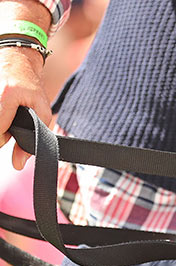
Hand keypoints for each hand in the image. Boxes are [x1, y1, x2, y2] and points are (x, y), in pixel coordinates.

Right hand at [0, 45, 51, 169]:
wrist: (15, 59)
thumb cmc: (31, 86)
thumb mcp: (41, 110)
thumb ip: (33, 138)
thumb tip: (17, 165)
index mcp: (6, 96)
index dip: (4, 138)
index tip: (10, 132)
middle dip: (0, 131)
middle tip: (8, 120)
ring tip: (5, 113)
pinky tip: (2, 111)